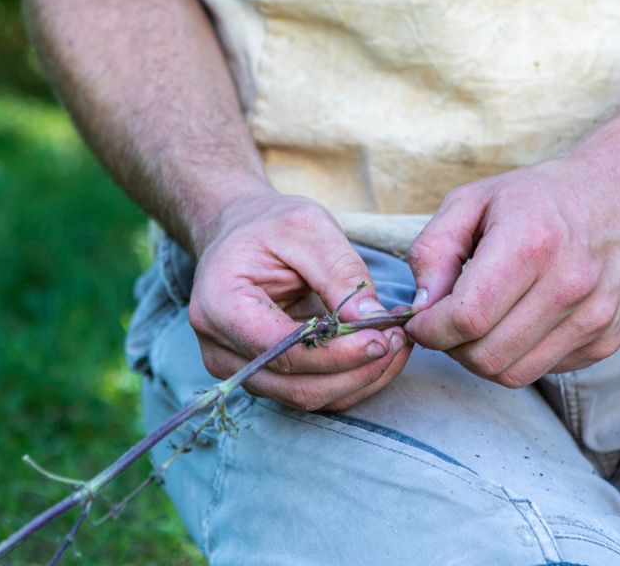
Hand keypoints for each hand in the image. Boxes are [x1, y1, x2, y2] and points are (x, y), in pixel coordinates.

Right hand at [188, 190, 410, 411]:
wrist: (240, 231)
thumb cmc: (269, 224)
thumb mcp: (307, 227)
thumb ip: (340, 272)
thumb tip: (374, 320)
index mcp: (220, 304)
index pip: (283, 349)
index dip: (339, 353)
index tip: (384, 338)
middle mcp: (219, 348)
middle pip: (297, 385)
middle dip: (357, 371)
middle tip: (400, 342)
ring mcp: (237, 368)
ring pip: (307, 397)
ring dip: (359, 379)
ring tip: (397, 346)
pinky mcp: (261, 375)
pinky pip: (310, 391)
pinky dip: (349, 378)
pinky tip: (378, 352)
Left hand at [403, 155, 619, 386]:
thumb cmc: (542, 196)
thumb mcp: (474, 200)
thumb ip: (432, 250)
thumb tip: (419, 306)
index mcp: (531, 243)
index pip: (466, 319)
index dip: (430, 330)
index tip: (421, 321)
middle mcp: (570, 284)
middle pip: (487, 356)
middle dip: (454, 347)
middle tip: (450, 321)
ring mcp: (595, 316)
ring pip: (514, 374)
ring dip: (485, 356)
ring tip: (485, 321)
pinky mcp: (609, 339)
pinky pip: (545, 370)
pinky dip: (522, 354)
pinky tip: (523, 319)